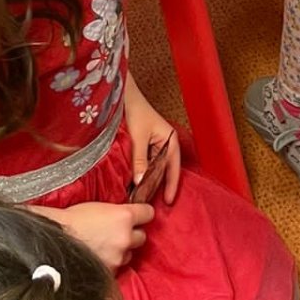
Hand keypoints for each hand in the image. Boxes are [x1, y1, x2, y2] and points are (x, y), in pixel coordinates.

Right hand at [49, 199, 153, 269]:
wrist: (56, 239)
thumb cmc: (72, 219)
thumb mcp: (99, 207)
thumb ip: (117, 212)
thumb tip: (125, 215)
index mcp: (124, 216)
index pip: (148, 213)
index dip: (143, 214)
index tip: (140, 215)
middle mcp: (125, 237)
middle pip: (142, 237)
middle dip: (132, 235)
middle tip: (119, 233)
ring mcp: (118, 256)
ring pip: (129, 254)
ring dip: (121, 251)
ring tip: (104, 247)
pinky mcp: (109, 272)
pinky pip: (116, 267)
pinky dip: (110, 264)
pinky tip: (98, 258)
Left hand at [123, 82, 181, 204]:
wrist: (125, 97)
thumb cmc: (135, 111)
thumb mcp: (137, 138)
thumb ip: (139, 160)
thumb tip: (140, 182)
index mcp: (170, 141)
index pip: (173, 169)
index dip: (171, 186)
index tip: (167, 202)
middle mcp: (166, 144)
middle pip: (164, 171)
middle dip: (157, 186)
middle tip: (148, 203)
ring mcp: (156, 145)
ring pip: (154, 168)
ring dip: (148, 179)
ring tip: (140, 195)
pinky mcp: (146, 145)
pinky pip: (146, 163)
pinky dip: (141, 171)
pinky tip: (134, 180)